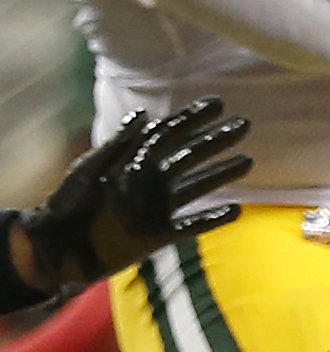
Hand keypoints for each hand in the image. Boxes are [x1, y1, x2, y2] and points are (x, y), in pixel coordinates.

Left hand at [16, 101, 249, 289]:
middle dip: (216, 140)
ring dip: (222, 174)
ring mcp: (157, 207)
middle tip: (243, 125)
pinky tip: (235, 211)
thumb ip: (118, 144)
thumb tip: (144, 116)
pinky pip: (193, 225)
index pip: (168, 133)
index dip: (192, 118)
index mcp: (132, 161)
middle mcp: (149, 181)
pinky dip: (213, 219)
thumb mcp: (90, 168)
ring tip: (247, 162)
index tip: (217, 104)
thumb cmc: (67, 204)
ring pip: (197, 186)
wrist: (59, 247)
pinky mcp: (159, 234)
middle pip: (190, 155)